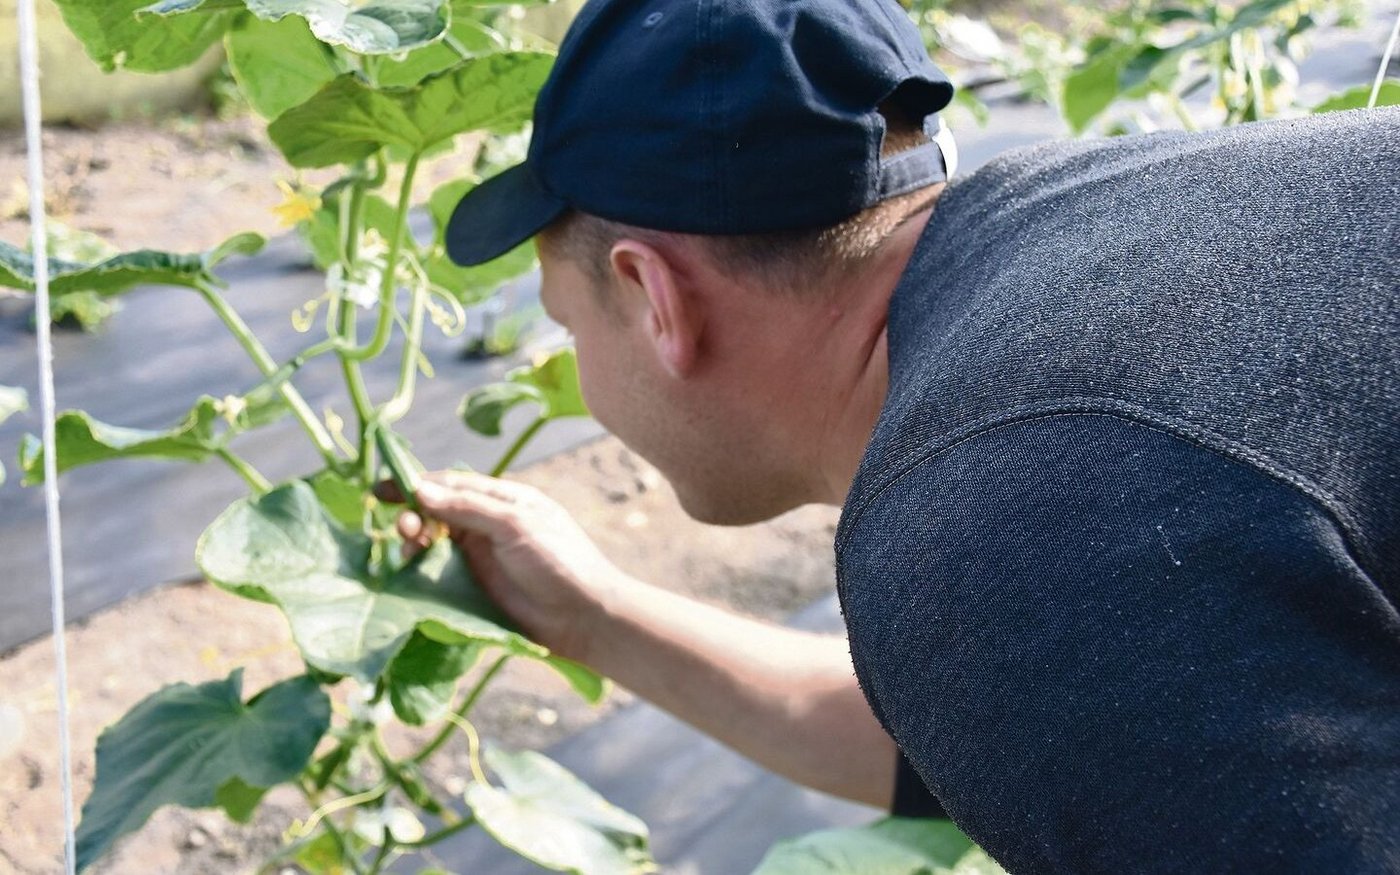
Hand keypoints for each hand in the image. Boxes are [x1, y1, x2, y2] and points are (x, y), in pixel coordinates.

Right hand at [384, 470, 623, 662]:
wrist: (582, 616)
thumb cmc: (558, 560)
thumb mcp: (515, 524)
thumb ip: (468, 507)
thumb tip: (420, 490)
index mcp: (501, 500)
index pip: (451, 484)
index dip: (416, 484)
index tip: (381, 488)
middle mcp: (486, 526)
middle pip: (436, 512)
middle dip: (413, 514)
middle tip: (404, 527)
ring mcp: (478, 558)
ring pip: (433, 542)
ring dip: (414, 541)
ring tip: (408, 546)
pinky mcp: (472, 588)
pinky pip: (437, 573)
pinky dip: (419, 569)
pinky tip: (409, 570)